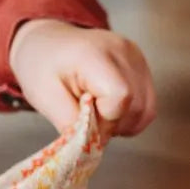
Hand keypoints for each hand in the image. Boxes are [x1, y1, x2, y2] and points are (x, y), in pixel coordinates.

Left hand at [8, 20, 155, 137]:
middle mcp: (122, 51)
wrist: (47, 43)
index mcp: (94, 54)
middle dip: (112, 124)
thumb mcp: (45, 99)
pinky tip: (109, 110)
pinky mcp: (141, 65)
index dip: (105, 119)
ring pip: (146, 109)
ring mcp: (135, 56)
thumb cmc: (42, 68)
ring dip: (122, 123)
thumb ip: (71, 125)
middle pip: (136, 106)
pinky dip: (130, 117)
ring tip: (97, 112)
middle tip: (87, 116)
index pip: (121, 97)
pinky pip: (147, 105)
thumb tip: (94, 145)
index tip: (83, 117)